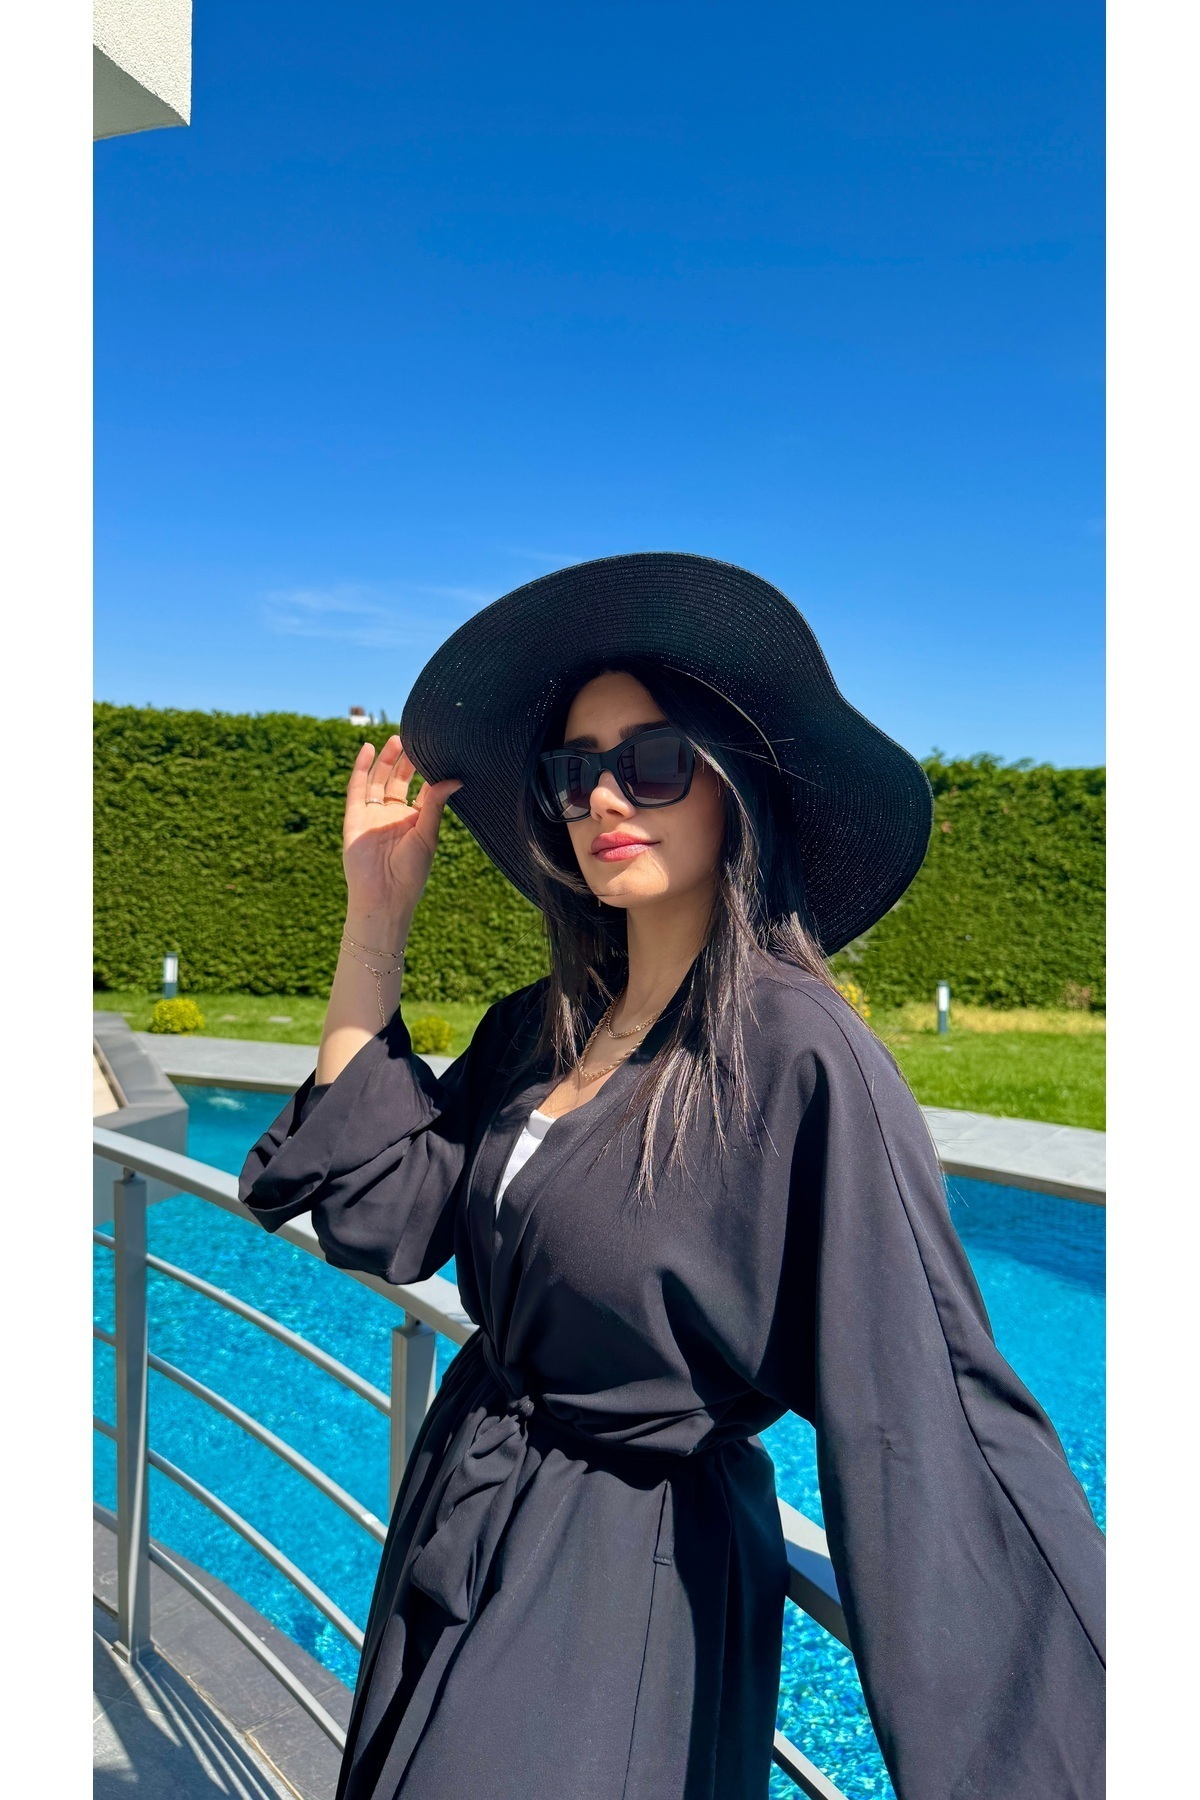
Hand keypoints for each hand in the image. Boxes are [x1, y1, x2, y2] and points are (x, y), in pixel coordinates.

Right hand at [341, 737, 461, 931]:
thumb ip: (436, 804)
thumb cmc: (411, 873)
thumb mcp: (427, 834)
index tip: (438, 749)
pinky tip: (367, 748)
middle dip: (407, 760)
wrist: (383, 898)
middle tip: (416, 738)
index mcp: (415, 822)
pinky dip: (361, 768)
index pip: (422, 789)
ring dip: (386, 760)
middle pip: (399, 780)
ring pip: (379, 780)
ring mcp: (373, 816)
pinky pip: (356, 788)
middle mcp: (393, 816)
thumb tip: (456, 779)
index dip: (428, 771)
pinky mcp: (354, 818)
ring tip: (397, 738)